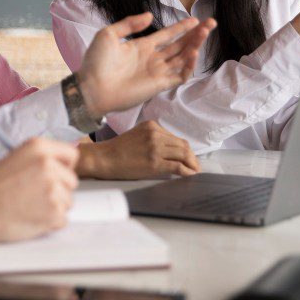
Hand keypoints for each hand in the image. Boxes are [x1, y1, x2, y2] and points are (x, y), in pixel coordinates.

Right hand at [0, 138, 77, 242]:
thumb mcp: (15, 158)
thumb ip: (40, 158)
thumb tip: (59, 164)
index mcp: (39, 148)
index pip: (71, 155)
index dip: (65, 167)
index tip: (58, 175)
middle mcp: (49, 165)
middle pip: (71, 181)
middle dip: (59, 190)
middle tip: (36, 196)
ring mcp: (53, 189)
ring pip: (68, 201)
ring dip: (54, 207)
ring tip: (30, 207)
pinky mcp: (54, 212)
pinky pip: (63, 220)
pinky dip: (50, 223)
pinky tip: (31, 218)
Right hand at [76, 121, 199, 179]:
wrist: (105, 158)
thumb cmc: (119, 150)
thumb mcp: (138, 135)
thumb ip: (154, 138)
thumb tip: (173, 151)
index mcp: (152, 126)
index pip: (175, 137)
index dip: (185, 149)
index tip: (189, 157)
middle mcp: (155, 134)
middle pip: (182, 145)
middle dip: (191, 157)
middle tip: (195, 166)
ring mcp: (155, 147)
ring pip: (183, 154)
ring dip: (192, 163)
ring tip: (194, 170)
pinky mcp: (154, 162)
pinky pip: (178, 165)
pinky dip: (187, 170)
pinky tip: (189, 174)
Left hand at [77, 13, 216, 117]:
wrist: (91, 87)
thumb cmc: (96, 62)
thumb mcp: (109, 34)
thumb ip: (130, 24)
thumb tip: (150, 16)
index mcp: (141, 46)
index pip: (167, 35)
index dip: (182, 27)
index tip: (195, 19)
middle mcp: (152, 58)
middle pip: (179, 45)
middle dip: (195, 35)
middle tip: (210, 23)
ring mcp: (156, 72)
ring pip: (182, 58)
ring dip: (194, 46)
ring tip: (204, 33)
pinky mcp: (158, 85)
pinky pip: (178, 76)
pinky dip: (188, 67)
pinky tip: (193, 54)